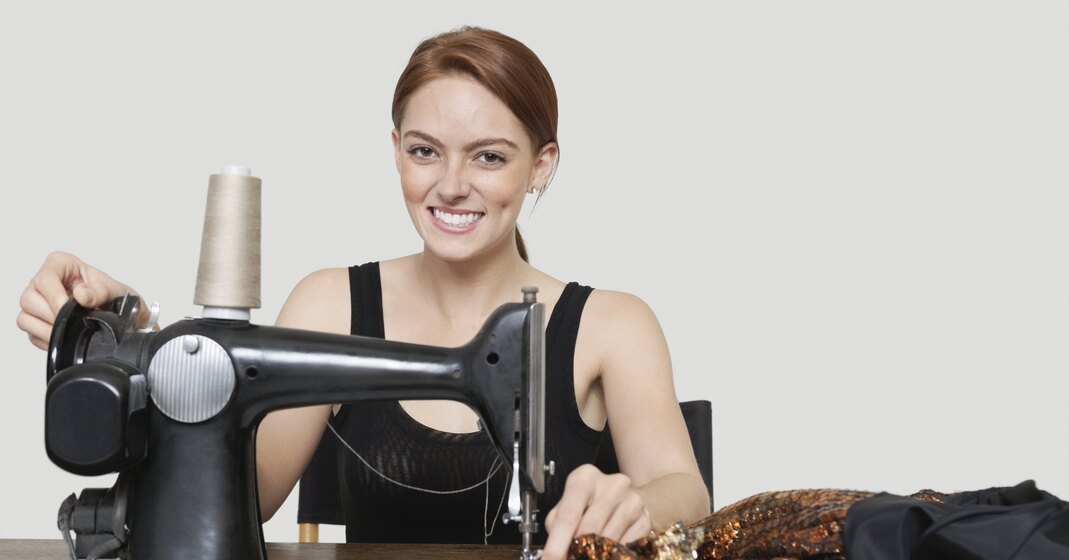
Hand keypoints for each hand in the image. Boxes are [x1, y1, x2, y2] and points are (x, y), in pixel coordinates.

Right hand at [16, 251, 141, 349]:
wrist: (122, 319)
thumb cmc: (116, 298)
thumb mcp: (117, 291)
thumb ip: (101, 290)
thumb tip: (82, 294)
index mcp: (61, 264)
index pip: (45, 278)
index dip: (55, 297)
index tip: (71, 310)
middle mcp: (44, 282)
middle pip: (30, 299)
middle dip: (54, 316)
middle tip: (75, 323)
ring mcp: (36, 303)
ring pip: (25, 318)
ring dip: (49, 329)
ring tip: (72, 331)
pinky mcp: (36, 323)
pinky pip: (31, 334)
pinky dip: (47, 339)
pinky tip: (66, 338)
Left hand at [542, 464, 651, 559]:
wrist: (625, 498)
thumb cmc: (590, 503)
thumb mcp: (568, 505)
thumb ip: (557, 525)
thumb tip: (553, 553)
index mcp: (585, 477)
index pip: (568, 515)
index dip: (557, 544)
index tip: (550, 559)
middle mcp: (612, 485)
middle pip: (588, 529)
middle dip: (576, 550)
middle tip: (570, 558)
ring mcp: (632, 501)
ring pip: (608, 540)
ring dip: (595, 553)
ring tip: (589, 554)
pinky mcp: (645, 519)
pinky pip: (625, 546)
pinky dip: (613, 554)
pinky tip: (607, 551)